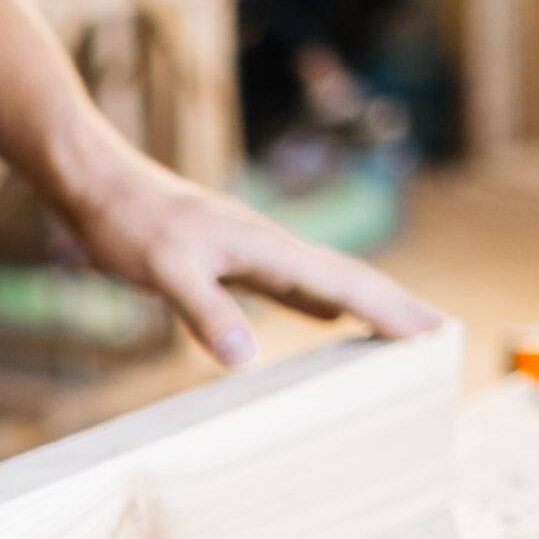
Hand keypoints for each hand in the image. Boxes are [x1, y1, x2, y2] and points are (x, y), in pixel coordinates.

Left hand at [54, 151, 445, 362]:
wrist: (97, 182)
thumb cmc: (128, 224)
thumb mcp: (163, 271)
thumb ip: (205, 310)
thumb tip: (245, 357)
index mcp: (265, 247)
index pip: (343, 282)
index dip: (388, 309)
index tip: (433, 332)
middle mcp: (269, 245)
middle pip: (348, 277)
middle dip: (395, 306)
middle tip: (441, 334)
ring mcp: (252, 250)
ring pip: (324, 280)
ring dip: (365, 304)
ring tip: (400, 330)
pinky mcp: (231, 257)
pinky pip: (292, 285)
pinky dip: (321, 303)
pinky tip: (326, 318)